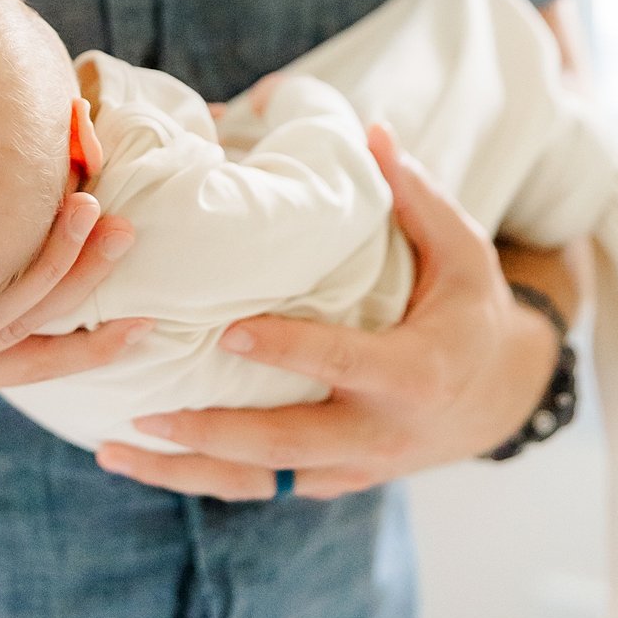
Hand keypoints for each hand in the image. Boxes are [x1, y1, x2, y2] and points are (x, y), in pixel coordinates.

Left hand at [94, 124, 561, 499]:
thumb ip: (417, 196)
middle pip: (286, 444)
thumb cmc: (472, 310)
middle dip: (212, 433)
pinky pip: (263, 488)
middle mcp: (379, 433)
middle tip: (143, 415)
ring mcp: (353, 466)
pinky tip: (146, 461)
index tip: (226, 333)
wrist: (500, 398)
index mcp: (413, 373)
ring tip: (116, 450)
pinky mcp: (332, 480)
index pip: (340, 362)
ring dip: (187, 473)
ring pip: (262, 482)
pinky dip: (205, 479)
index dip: (286, 351)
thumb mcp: (464, 252)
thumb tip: (373, 130)